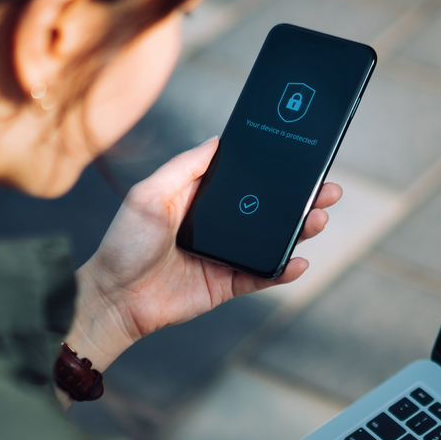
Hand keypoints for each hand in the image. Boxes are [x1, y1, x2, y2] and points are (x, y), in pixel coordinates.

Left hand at [67, 138, 341, 370]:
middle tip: (327, 189)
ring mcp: (226, 255)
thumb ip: (186, 167)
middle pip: (268, 209)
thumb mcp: (150, 193)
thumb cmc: (124, 244)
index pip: (246, 180)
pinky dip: (283, 270)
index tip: (300, 159)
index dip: (273, 171)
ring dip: (298, 231)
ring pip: (272, 241)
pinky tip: (298, 260)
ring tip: (318, 219)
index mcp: (200, 198)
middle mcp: (218, 225)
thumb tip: (219, 141)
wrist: (113, 298)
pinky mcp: (227, 285)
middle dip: (300, 200)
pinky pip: (263, 276)